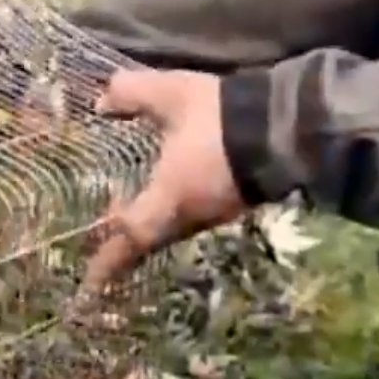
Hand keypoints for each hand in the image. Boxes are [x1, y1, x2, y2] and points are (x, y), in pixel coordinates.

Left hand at [81, 69, 248, 295]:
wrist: (288, 124)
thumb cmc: (221, 117)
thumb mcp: (171, 95)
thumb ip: (132, 94)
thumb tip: (101, 102)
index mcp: (169, 197)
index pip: (130, 237)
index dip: (107, 259)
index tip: (89, 283)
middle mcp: (192, 215)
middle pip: (152, 241)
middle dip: (127, 247)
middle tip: (105, 246)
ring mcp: (218, 212)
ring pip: (175, 229)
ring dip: (151, 226)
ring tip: (132, 213)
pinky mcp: (237, 201)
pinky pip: (196, 217)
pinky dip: (174, 212)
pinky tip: (171, 193)